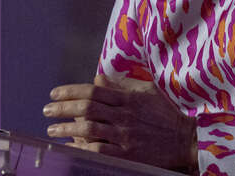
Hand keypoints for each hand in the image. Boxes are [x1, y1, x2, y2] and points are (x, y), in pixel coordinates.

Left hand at [43, 74, 197, 170]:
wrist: (187, 139)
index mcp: (128, 98)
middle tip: (47, 110)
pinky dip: (82, 148)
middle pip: (86, 108)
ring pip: (88, 129)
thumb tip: (97, 80)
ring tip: (52, 130)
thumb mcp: (148, 91)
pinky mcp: (128, 154)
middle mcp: (125, 115)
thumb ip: (121, 85)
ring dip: (66, 129)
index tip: (54, 93)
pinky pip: (99, 150)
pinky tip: (71, 147)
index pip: (93, 91)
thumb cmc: (167, 112)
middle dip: (62, 108)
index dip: (70, 91)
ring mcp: (126, 135)